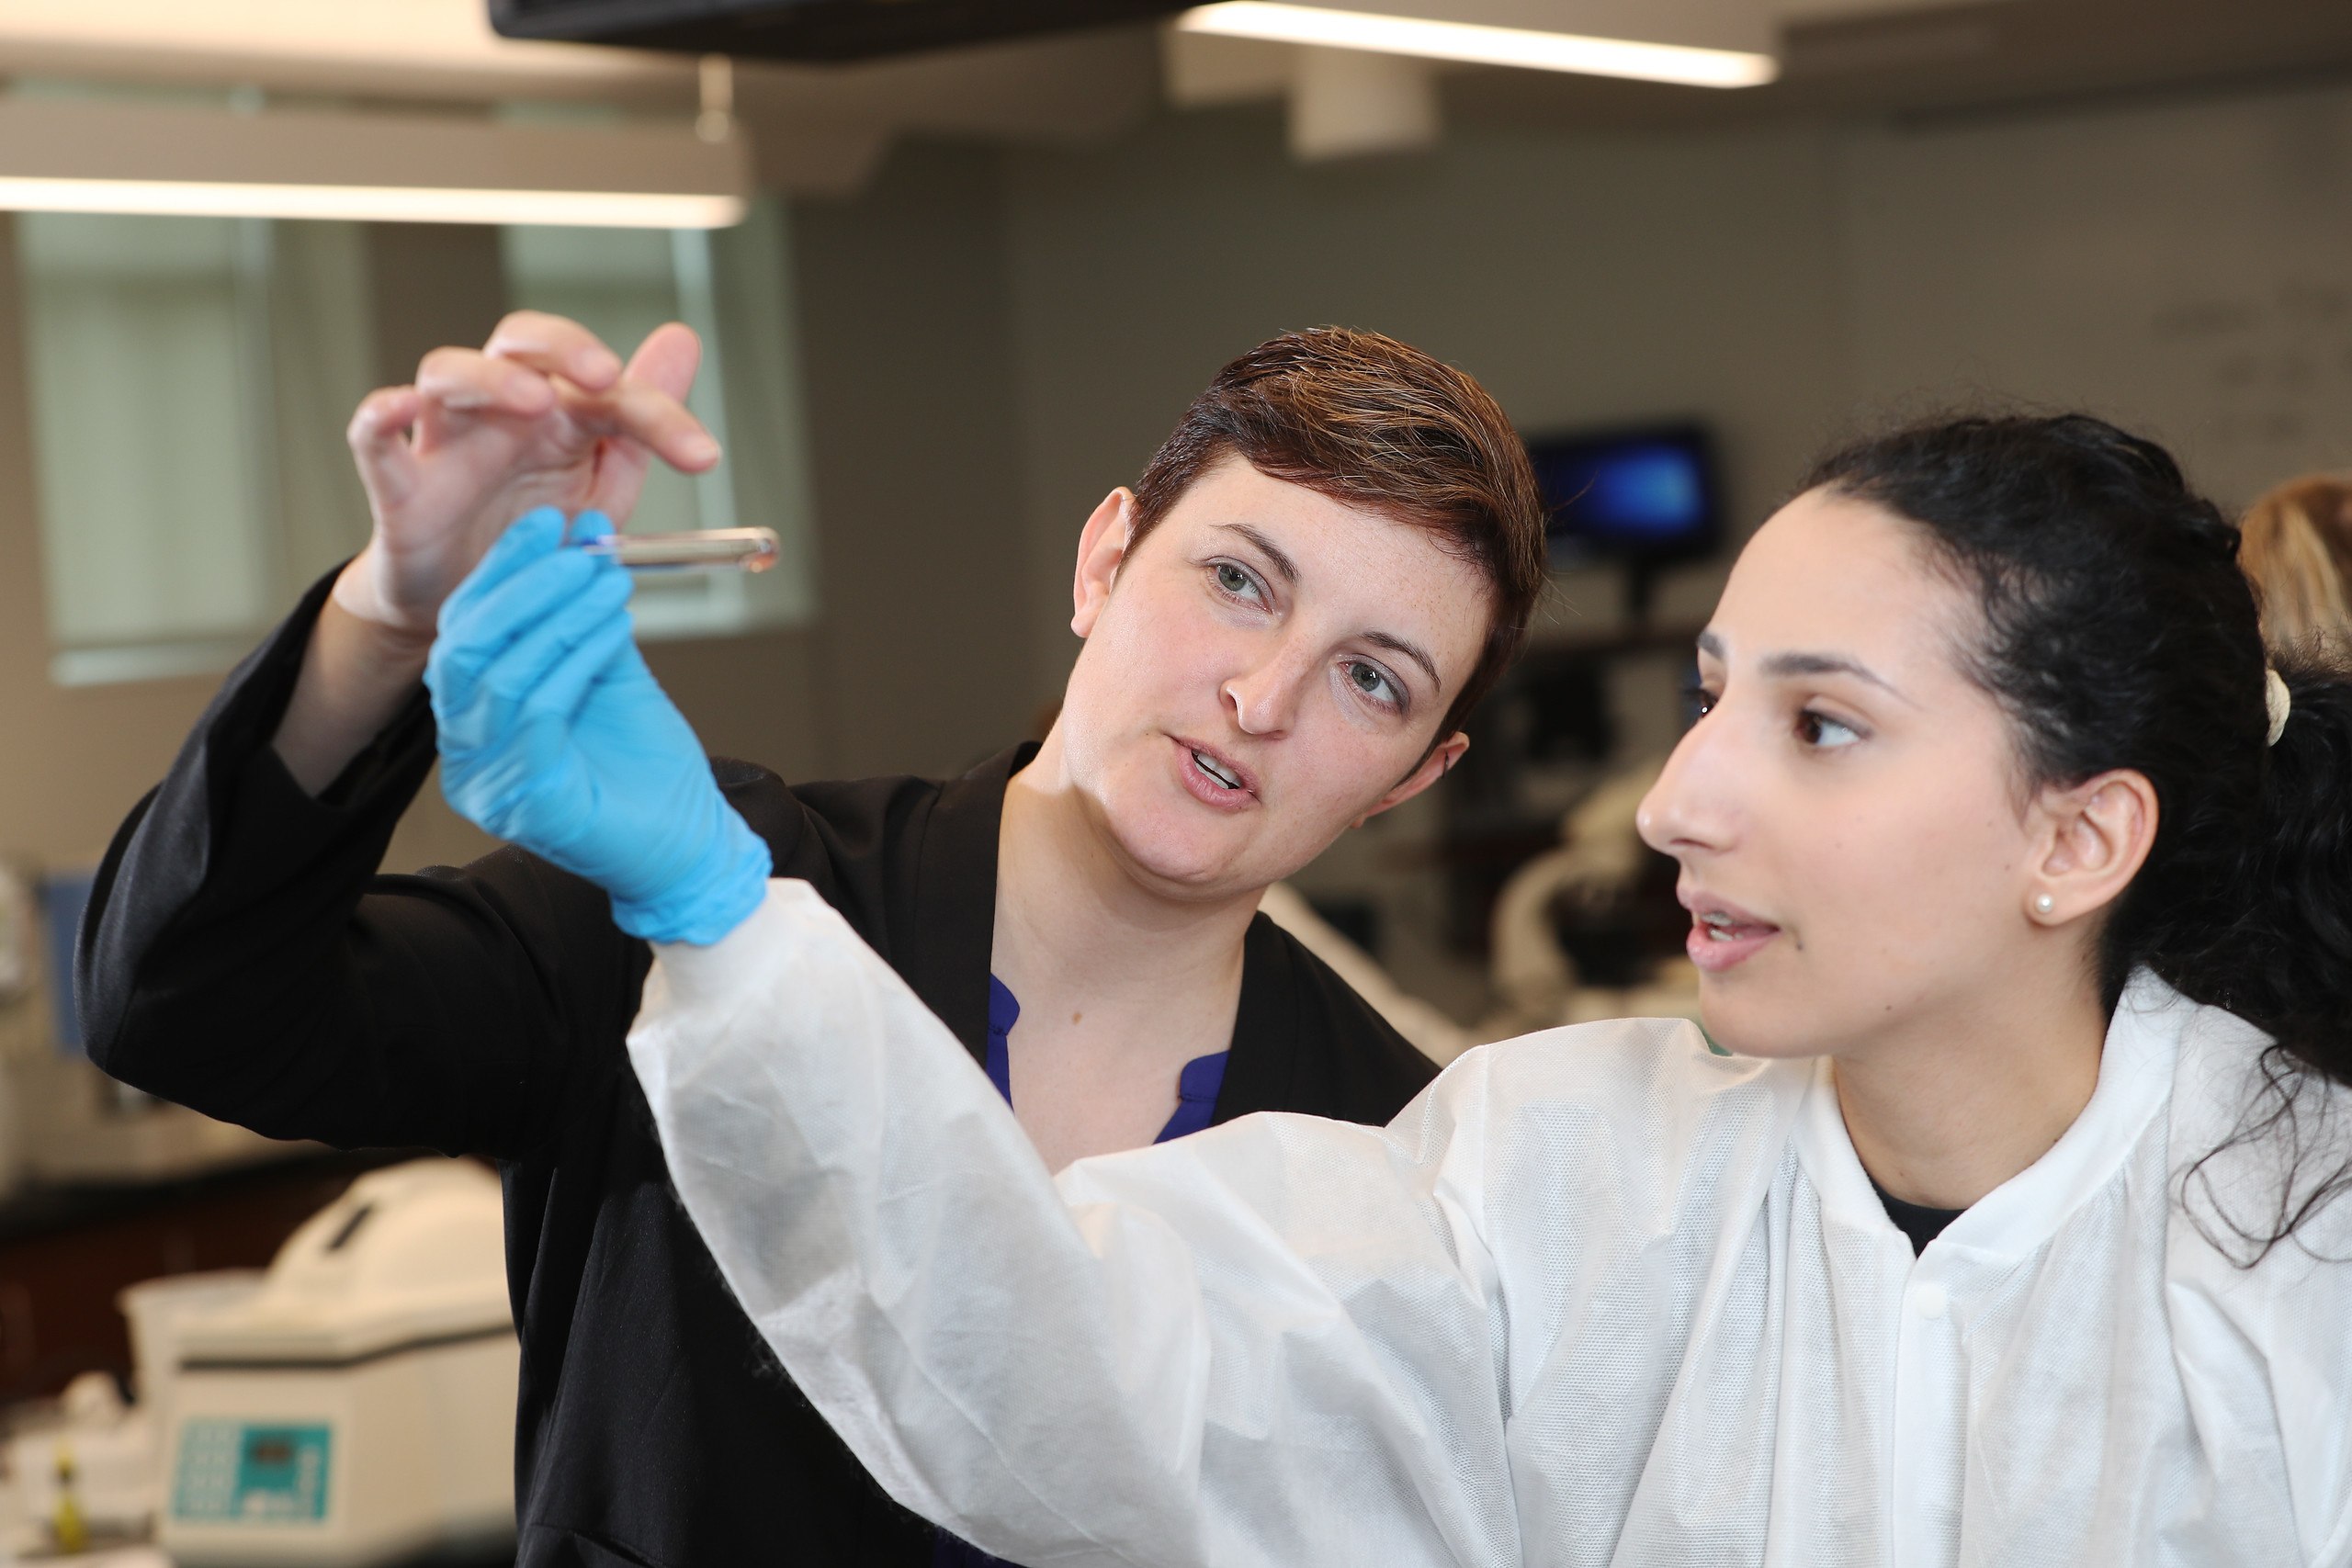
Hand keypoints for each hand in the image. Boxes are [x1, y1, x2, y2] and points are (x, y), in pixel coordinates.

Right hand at [338, 311, 721, 645]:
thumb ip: (642, 421)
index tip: (702, 456)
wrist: (469, 608)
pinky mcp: (401, 485)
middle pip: (520, 342)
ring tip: (533, 398)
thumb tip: (683, 339)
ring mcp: (446, 440)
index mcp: (560, 413)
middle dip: (564, 348)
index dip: (657, 412)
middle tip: (604, 375)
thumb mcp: (603, 485)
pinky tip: (400, 406)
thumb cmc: (533, 535)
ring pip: (448, 372)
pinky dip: (381, 416)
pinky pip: (376, 439)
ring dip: (490, 377)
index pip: (606, 386)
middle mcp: (502, 411)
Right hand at [428, 508, 771, 945]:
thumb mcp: (609, 668)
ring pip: (498, 674)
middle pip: (462, 647)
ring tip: (606, 578)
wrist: (691, 842)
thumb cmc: (648, 766)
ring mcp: (487, 781)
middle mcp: (466, 753)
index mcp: (476, 719)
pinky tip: (611, 627)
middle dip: (522, 586)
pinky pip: (536, 711)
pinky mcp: (523, 801)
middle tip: (577, 547)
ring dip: (556, 615)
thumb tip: (585, 528)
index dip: (502, 571)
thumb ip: (587, 608)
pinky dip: (573, 658)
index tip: (546, 522)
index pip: (465, 629)